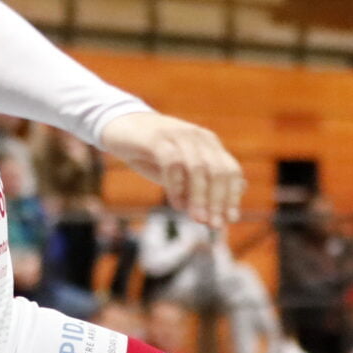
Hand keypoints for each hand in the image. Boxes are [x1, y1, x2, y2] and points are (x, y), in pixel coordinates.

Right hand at [98, 110, 242, 230]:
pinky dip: (177, 186)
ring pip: (198, 168)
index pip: (231, 170)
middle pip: (218, 170)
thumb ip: (202, 187)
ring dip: (200, 197)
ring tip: (198, 219)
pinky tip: (176, 204)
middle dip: (218, 201)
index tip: (230, 220)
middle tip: (213, 225)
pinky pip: (172, 162)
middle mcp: (198, 137)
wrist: (120, 127)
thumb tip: (226, 211)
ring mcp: (178, 134)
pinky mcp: (156, 137)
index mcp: (209, 144)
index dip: (232, 196)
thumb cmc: (152, 154)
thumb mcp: (180, 172)